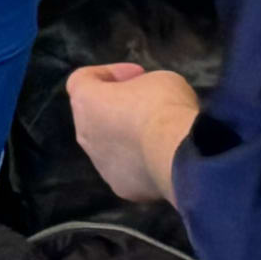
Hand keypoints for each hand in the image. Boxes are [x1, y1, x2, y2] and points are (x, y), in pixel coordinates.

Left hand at [65, 62, 202, 209]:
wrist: (178, 154)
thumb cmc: (164, 107)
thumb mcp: (160, 79)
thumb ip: (143, 87)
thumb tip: (145, 101)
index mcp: (85, 101)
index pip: (83, 80)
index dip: (110, 73)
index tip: (138, 74)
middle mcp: (84, 133)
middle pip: (94, 116)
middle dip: (117, 107)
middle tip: (147, 103)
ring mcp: (100, 164)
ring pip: (109, 147)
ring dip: (127, 138)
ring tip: (157, 135)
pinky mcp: (121, 186)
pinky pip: (127, 170)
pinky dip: (140, 163)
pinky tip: (163, 159)